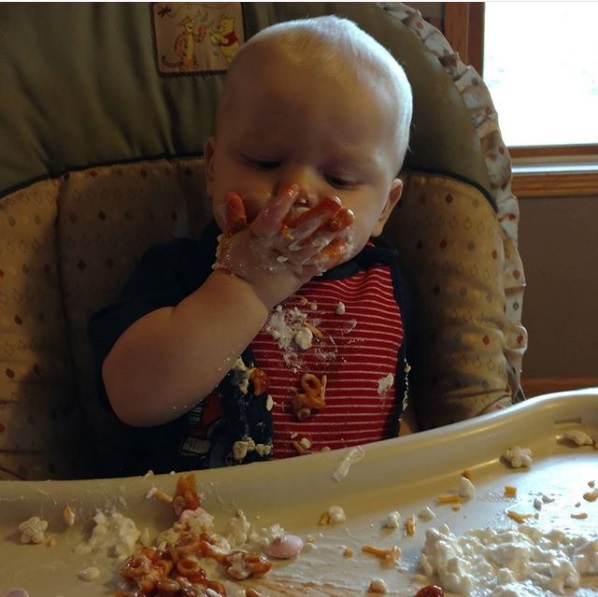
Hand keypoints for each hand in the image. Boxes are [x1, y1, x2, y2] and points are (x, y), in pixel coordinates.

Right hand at [213, 185, 354, 306]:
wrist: (241, 297)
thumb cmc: (235, 264)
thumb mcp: (231, 239)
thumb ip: (235, 218)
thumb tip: (231, 195)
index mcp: (259, 237)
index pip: (270, 217)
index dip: (282, 203)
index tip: (294, 189)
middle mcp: (278, 247)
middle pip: (301, 229)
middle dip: (320, 214)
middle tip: (336, 200)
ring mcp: (291, 262)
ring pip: (315, 243)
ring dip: (332, 229)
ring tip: (348, 216)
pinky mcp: (301, 275)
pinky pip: (319, 264)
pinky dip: (332, 255)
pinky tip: (344, 244)